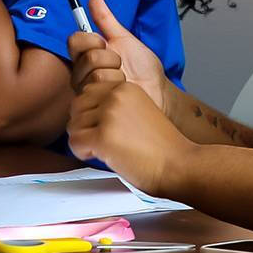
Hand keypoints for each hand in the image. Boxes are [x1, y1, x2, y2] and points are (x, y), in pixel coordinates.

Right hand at [67, 0, 168, 109]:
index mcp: (86, 57)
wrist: (159, 92)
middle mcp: (82, 75)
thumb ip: (106, 20)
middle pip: (85, 57)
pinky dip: (117, 87)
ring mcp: (88, 93)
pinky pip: (101, 92)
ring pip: (94, 75)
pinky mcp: (95, 109)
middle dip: (109, 58)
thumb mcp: (125, 39)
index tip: (105, 42)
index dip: (90, 39)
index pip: (74, 41)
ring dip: (116, 74)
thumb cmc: (143, 68)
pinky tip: (122, 92)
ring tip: (123, 80)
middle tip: (120, 65)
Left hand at [67, 80, 192, 195]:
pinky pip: (75, 142)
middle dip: (84, 125)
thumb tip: (83, 113)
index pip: (88, 92)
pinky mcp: (104, 136)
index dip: (91, 113)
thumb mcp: (138, 111)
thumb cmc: (162, 147)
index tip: (106, 127)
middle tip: (102, 141)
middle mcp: (115, 96)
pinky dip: (82, 153)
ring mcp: (109, 115)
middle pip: (76, 106)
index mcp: (124, 88)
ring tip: (105, 150)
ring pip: (73, 125)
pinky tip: (101, 156)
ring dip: (84, 140)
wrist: (179, 165)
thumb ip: (113, 106)